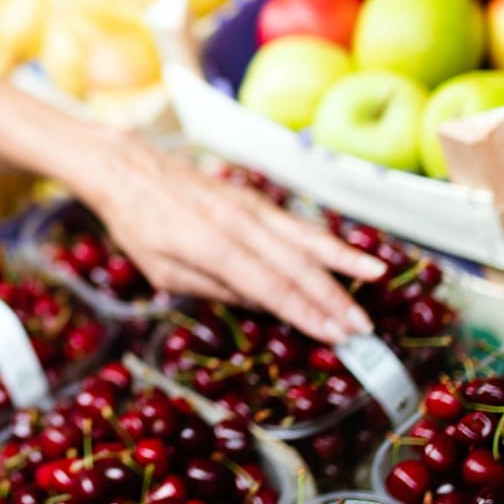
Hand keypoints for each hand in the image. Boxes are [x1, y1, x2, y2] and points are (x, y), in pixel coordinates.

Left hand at [77, 137, 382, 343]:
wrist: (128, 168)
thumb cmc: (138, 225)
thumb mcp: (162, 271)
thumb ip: (213, 287)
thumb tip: (261, 304)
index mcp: (211, 246)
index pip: (270, 287)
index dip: (306, 314)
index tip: (336, 336)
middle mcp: (238, 223)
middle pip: (295, 265)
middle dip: (333, 298)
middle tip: (363, 327)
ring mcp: (249, 206)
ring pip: (304, 237)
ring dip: (342, 262)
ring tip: (376, 278)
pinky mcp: (253, 198)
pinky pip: (295, 223)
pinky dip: (326, 239)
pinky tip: (349, 253)